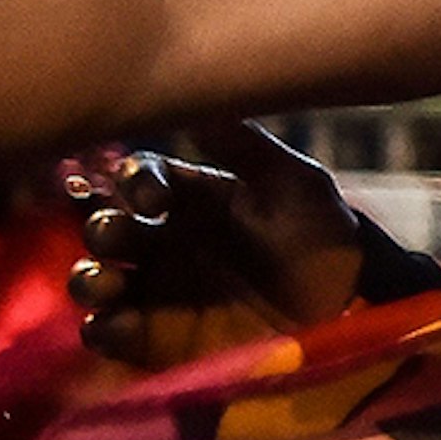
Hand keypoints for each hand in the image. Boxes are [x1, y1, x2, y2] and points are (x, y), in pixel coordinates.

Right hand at [69, 121, 375, 367]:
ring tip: (108, 281)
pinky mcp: (158, 341)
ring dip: (88, 277)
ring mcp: (158, 292)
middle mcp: (166, 241)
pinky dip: (102, 326)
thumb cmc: (324, 238)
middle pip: (105, 226)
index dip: (135, 180)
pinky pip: (109, 332)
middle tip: (114, 234)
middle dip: (100, 227)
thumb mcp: (294, 183)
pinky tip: (119, 321)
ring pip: (95, 279)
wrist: (351, 308)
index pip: (139, 178)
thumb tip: (199, 98)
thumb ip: (244, 145)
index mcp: (191, 197)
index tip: (151, 193)